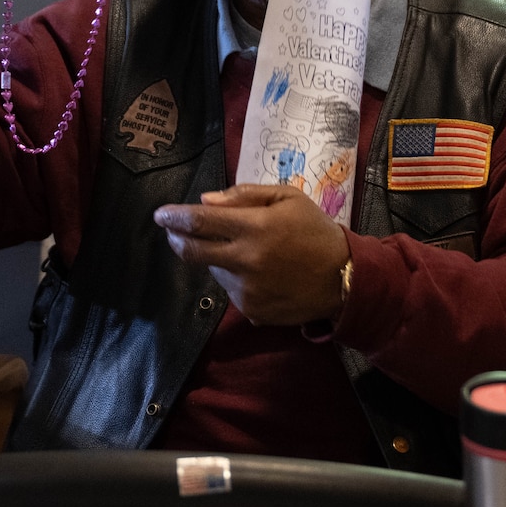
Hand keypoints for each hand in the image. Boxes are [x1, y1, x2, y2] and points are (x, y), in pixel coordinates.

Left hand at [152, 185, 348, 325]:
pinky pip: (230, 290)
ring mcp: (247, 290)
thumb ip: (245, 196)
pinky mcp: (252, 310)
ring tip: (242, 250)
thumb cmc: (315, 231)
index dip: (174, 217)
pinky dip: (234, 278)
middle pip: (191, 251)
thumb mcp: (287, 198)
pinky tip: (257, 272)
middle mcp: (245, 261)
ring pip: (213, 270)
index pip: (199, 222)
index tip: (160, 215)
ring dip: (215, 258)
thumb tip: (205, 201)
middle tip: (173, 231)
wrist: (345, 278)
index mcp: (254, 228)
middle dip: (176, 239)